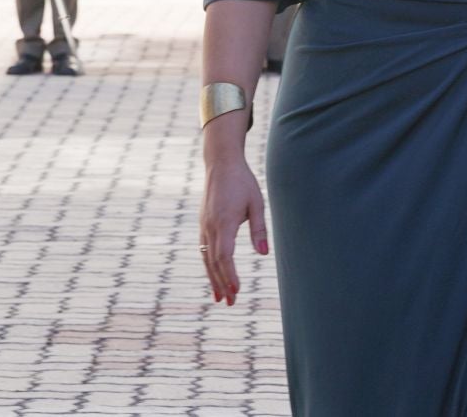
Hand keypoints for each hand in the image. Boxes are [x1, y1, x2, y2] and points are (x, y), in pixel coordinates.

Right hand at [199, 153, 268, 305]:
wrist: (220, 163)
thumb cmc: (242, 182)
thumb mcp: (256, 203)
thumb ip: (259, 229)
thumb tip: (263, 253)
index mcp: (224, 222)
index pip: (224, 256)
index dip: (229, 275)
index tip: (236, 290)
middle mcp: (210, 226)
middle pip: (214, 261)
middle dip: (221, 283)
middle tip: (230, 303)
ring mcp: (204, 224)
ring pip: (206, 257)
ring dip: (213, 278)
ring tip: (219, 297)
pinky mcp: (203, 223)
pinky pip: (204, 249)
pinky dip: (208, 265)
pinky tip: (213, 275)